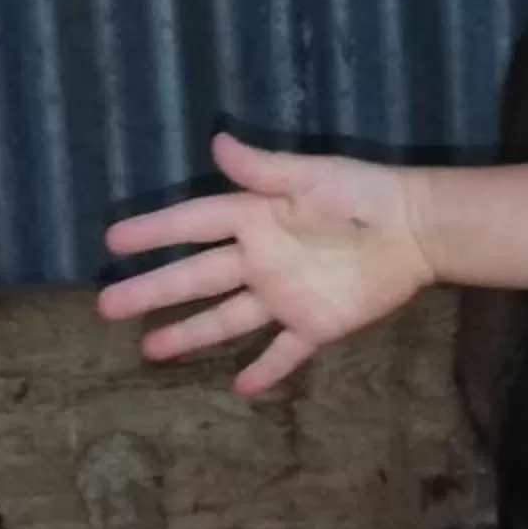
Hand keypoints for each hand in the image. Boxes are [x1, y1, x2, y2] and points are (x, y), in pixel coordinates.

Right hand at [96, 131, 433, 394]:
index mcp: (255, 218)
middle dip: (153, 291)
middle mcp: (261, 259)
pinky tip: (240, 387)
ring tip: (149, 349)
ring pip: (227, 319)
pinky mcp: (317, 324)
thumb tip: (216, 141)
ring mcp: (286, 295)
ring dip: (189, 333)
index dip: (154, 230)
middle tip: (108, 305)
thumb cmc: (365, 194)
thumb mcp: (312, 175)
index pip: (193, 224)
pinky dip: (266, 369)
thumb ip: (264, 168)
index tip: (113, 241)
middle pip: (197, 278)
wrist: (419, 230)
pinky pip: (285, 351)